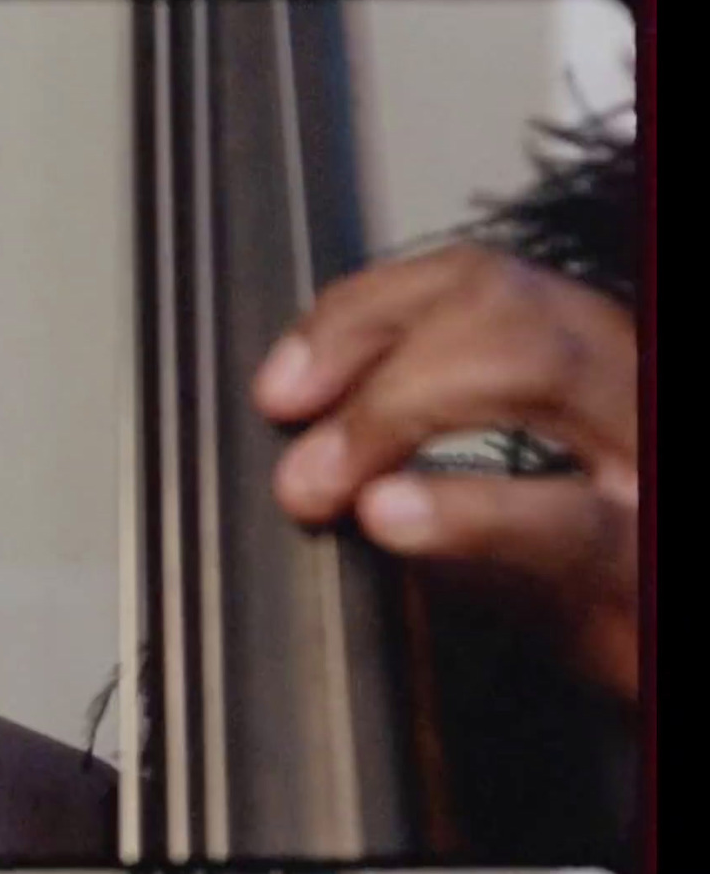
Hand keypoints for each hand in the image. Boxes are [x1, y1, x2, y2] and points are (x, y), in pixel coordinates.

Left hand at [252, 244, 638, 705]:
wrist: (678, 669)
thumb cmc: (608, 599)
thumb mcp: (506, 519)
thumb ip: (423, 470)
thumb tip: (307, 448)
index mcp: (595, 369)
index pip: (474, 282)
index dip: (360, 313)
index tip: (283, 380)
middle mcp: (633, 390)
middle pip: (495, 299)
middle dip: (364, 348)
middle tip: (289, 430)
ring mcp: (649, 468)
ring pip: (532, 366)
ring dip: (391, 412)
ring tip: (321, 480)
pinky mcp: (646, 566)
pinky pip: (564, 523)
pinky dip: (463, 510)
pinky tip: (392, 516)